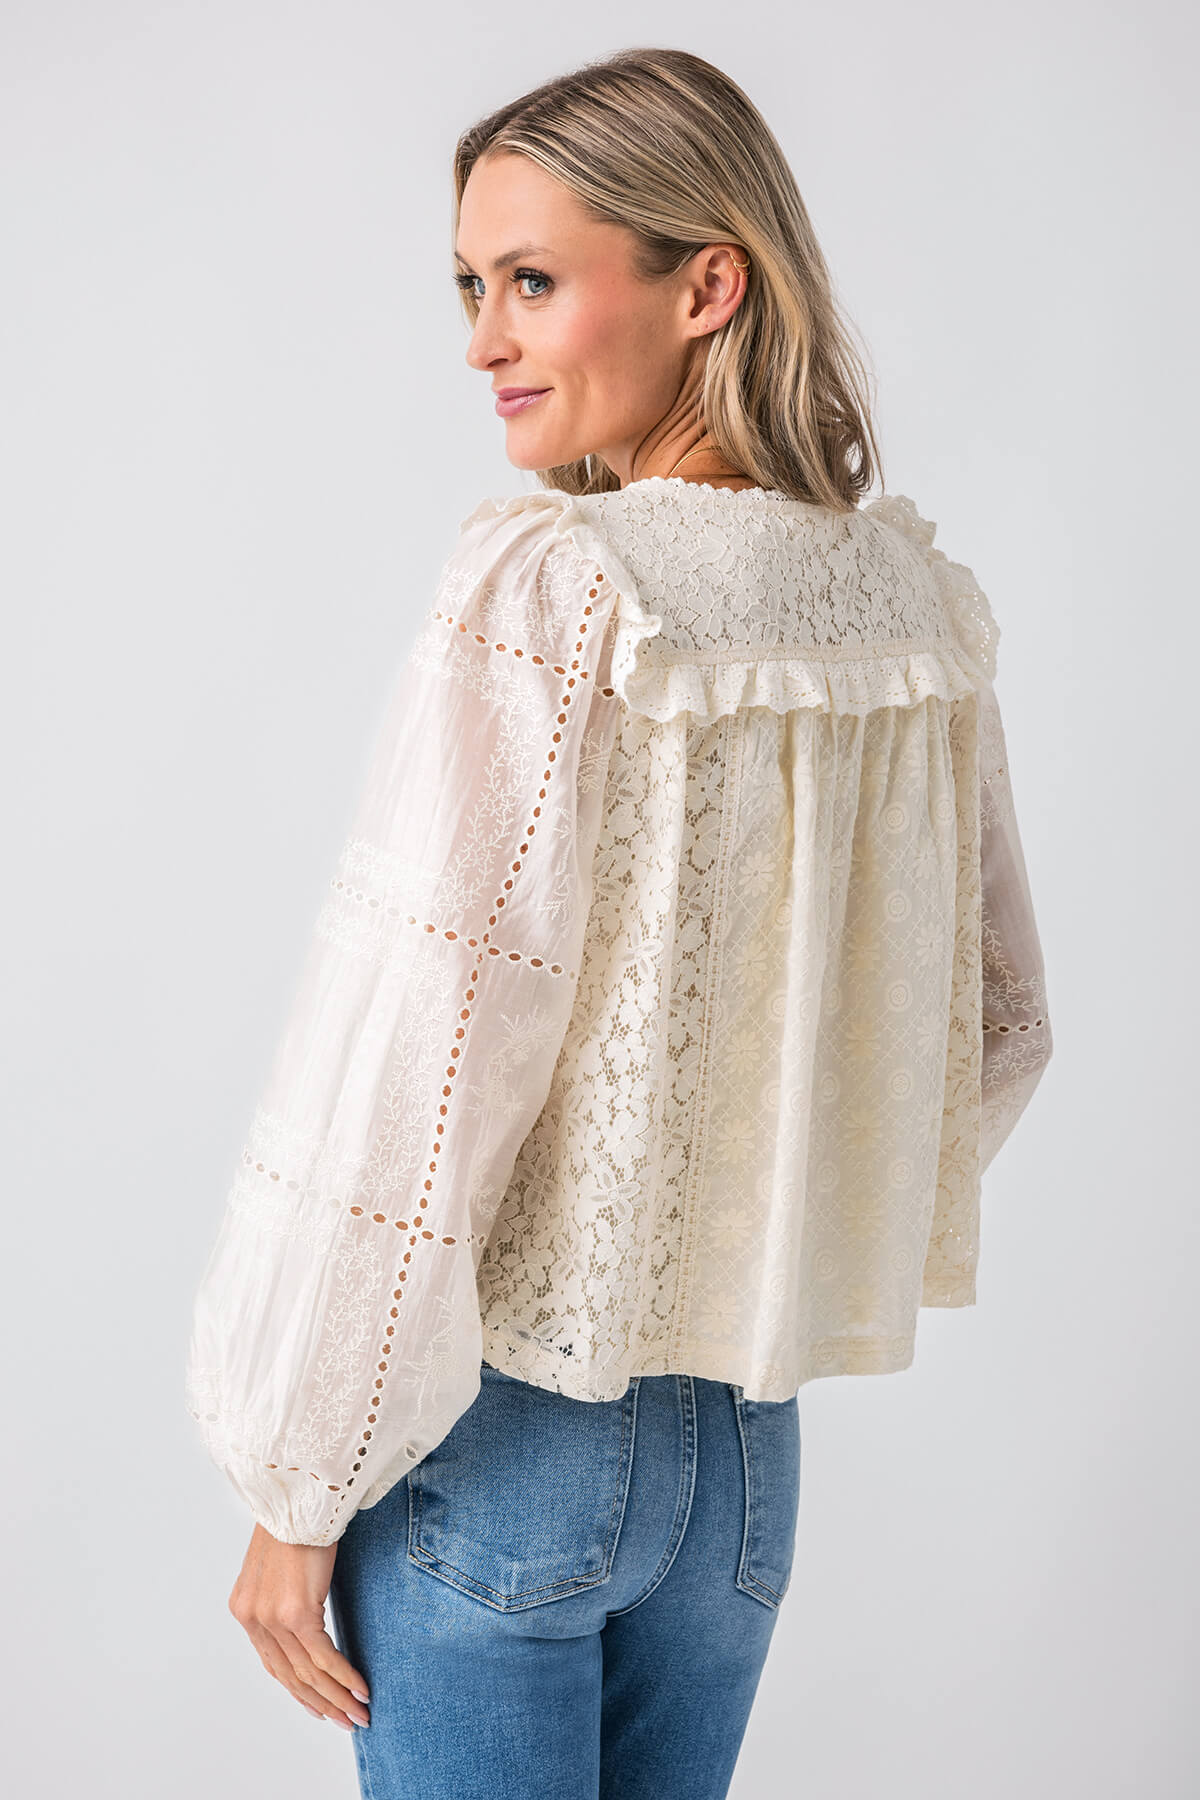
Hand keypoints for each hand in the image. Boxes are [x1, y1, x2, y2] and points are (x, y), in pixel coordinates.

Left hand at [228, 1523, 370, 1731]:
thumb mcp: (278, 1565)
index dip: (299, 1691)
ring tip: (359, 1714)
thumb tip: (306, 1618)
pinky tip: (361, 1689)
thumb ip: (283, 1596)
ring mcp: (273, 1619)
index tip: (320, 1707)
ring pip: (308, 1673)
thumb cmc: (294, 1520)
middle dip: (321, 1703)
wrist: (298, 1495)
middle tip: (346, 1722)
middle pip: (291, 1676)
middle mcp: (253, 1619)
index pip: (274, 1664)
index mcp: (245, 1610)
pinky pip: (323, 1656)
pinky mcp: (296, 1613)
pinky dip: (344, 1676)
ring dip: (337, 1698)